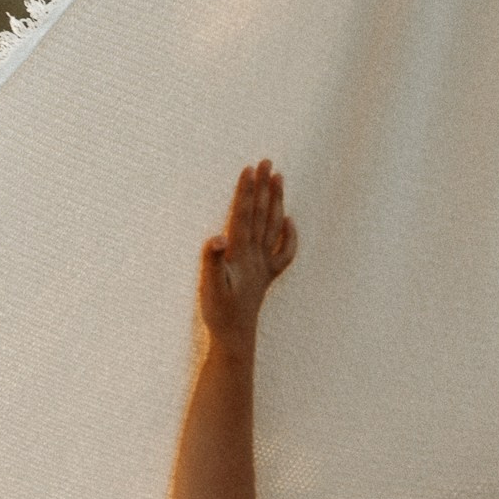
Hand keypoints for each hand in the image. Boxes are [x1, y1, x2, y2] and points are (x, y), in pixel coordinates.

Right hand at [198, 160, 297, 352]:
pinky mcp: (266, 276)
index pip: (244, 215)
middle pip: (261, 214)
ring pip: (273, 227)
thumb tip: (218, 237)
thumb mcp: (209, 287)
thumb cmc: (219, 312)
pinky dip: (289, 235)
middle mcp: (255, 256)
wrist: (235, 337)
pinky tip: (289, 220)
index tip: (250, 168)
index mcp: (240, 254)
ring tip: (279, 178)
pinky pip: (284, 252)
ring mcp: (263, 266)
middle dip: (264, 187)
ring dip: (277, 201)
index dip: (246, 191)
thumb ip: (212, 261)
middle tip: (268, 161)